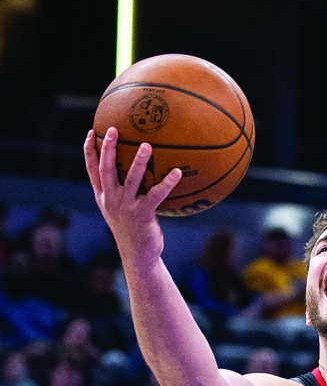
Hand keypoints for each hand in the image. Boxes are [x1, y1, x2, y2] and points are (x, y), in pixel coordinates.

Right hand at [84, 128, 180, 267]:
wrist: (138, 255)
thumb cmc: (134, 230)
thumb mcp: (122, 210)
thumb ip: (124, 192)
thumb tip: (140, 171)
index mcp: (103, 197)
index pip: (92, 170)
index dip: (90, 151)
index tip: (92, 132)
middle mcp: (111, 200)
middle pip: (106, 169)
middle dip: (109, 148)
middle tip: (114, 129)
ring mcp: (125, 207)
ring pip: (131, 179)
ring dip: (139, 161)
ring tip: (147, 145)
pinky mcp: (142, 215)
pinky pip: (155, 195)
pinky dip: (166, 183)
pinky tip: (177, 172)